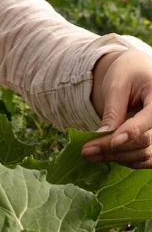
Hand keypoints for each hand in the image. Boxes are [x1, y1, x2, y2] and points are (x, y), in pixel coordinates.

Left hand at [83, 50, 151, 167]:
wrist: (139, 72)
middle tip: (85, 151)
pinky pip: (146, 159)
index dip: (130, 132)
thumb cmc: (128, 72)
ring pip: (145, 154)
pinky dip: (126, 160)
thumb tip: (103, 135)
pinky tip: (105, 155)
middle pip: (144, 141)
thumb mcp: (117, 84)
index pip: (148, 119)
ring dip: (117, 157)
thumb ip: (113, 110)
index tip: (111, 140)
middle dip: (113, 147)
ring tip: (89, 153)